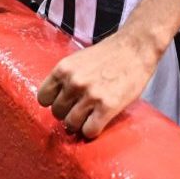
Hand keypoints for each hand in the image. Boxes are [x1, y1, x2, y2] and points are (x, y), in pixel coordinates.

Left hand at [37, 32, 160, 138]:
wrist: (136, 47)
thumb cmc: (109, 54)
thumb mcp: (79, 60)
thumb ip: (66, 77)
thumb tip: (56, 101)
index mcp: (63, 69)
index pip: (43, 98)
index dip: (54, 102)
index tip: (65, 102)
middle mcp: (74, 82)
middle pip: (57, 113)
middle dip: (68, 113)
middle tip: (82, 108)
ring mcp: (90, 95)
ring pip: (71, 124)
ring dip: (80, 123)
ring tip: (91, 115)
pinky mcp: (107, 106)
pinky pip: (89, 131)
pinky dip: (93, 130)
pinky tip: (100, 120)